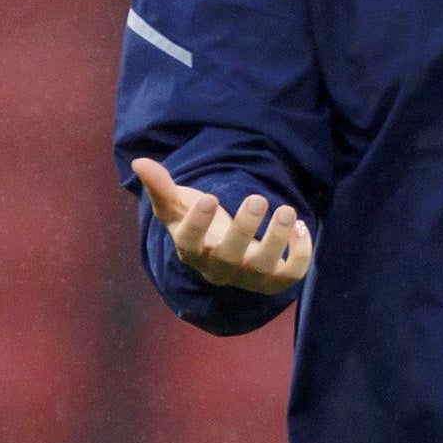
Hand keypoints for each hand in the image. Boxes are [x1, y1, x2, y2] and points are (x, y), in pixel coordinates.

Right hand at [129, 157, 315, 296]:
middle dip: (244, 229)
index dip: (198, 224)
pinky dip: (301, 254)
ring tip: (287, 210)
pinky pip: (291, 274)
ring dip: (277, 240)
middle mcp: (221, 269)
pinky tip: (302, 226)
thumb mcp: (177, 206)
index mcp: (193, 251)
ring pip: (263, 268)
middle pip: (229, 258)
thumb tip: (139, 162)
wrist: (225, 254)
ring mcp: (249, 277)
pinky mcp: (276, 280)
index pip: (190, 244)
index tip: (209, 198)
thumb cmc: (199, 225)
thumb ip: (160, 186)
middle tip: (258, 198)